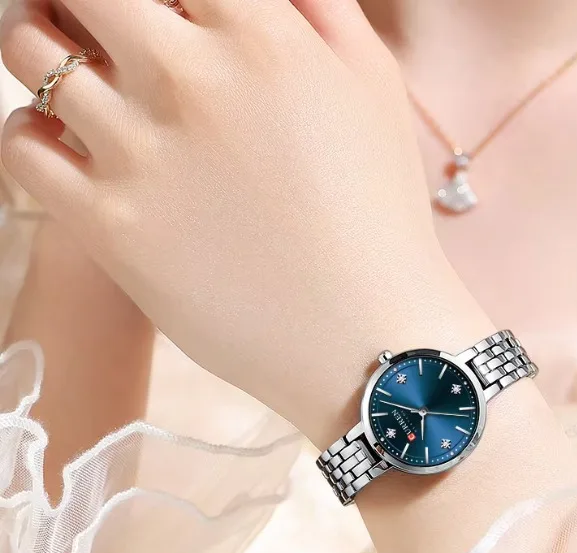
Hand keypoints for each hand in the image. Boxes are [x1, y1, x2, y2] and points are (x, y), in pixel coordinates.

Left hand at [0, 0, 489, 444]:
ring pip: (30, 52)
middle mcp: (190, 80)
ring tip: (70, 69)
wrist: (368, 336)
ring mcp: (142, 153)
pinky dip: (31, 132)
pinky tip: (66, 143)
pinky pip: (23, 148)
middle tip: (89, 15)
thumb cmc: (381, 216)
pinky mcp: (110, 227)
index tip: (155, 9)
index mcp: (262, 35)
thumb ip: (318, 7)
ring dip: (41, 46)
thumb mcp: (375, 89)